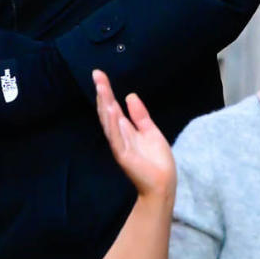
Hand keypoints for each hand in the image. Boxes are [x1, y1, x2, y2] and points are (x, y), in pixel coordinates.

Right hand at [92, 70, 175, 202]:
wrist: (162, 184)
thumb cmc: (157, 161)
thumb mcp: (150, 131)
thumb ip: (140, 115)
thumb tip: (130, 95)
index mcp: (125, 130)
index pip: (112, 106)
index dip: (106, 91)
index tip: (99, 74)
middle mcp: (119, 136)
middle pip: (107, 111)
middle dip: (102, 93)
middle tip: (97, 75)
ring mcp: (120, 146)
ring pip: (109, 123)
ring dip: (105, 105)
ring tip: (102, 88)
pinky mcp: (124, 157)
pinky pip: (118, 139)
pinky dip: (115, 126)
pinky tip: (113, 112)